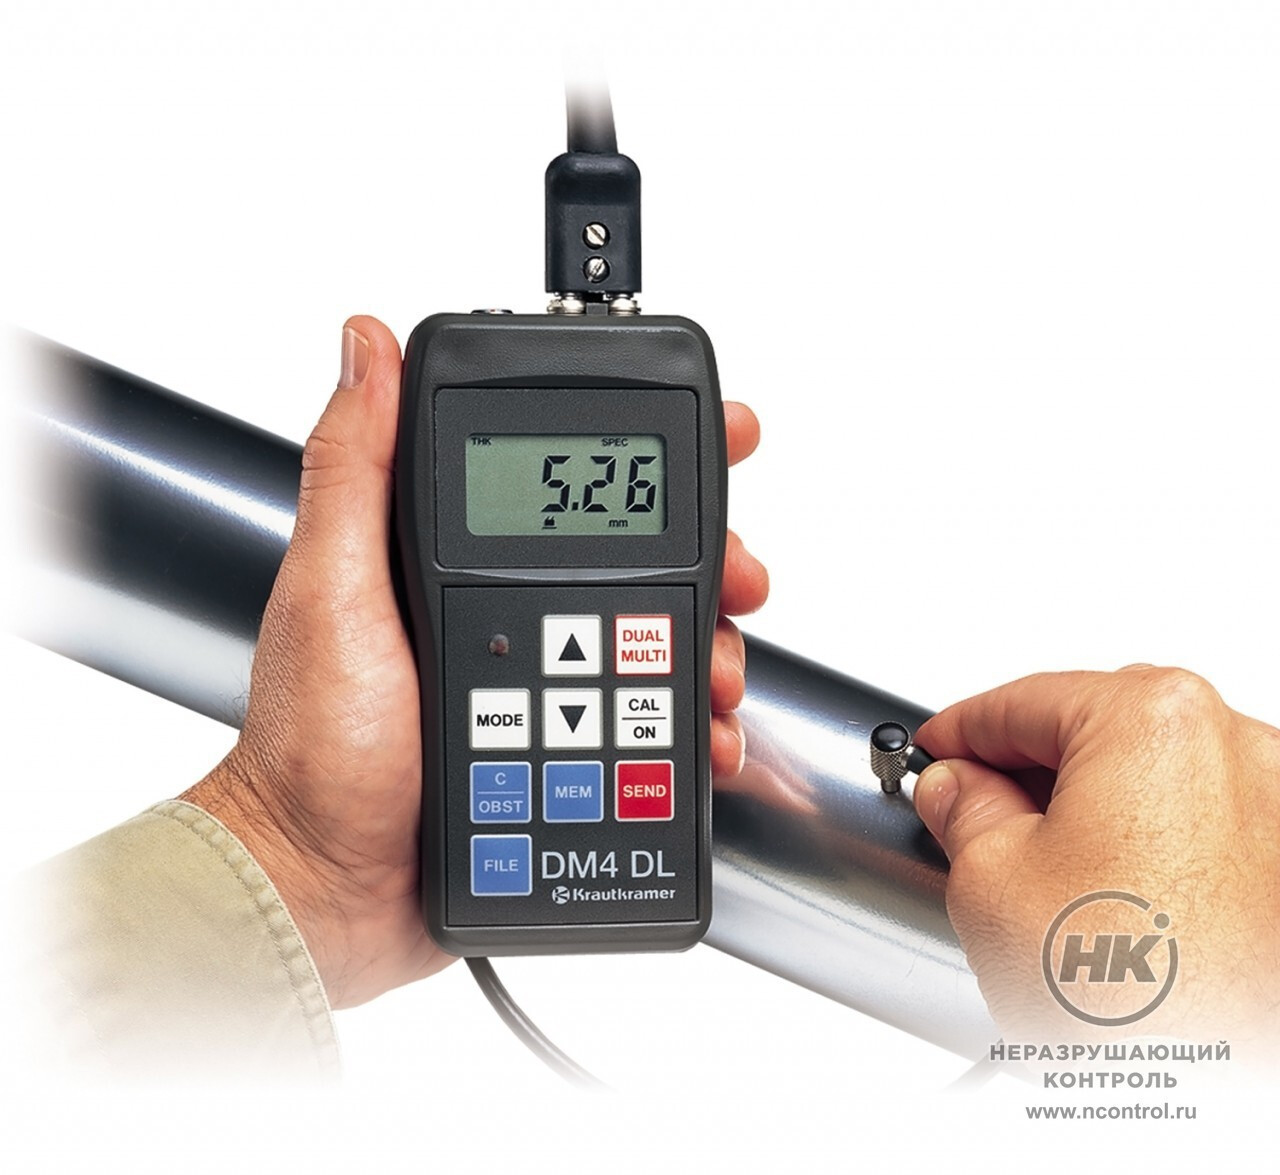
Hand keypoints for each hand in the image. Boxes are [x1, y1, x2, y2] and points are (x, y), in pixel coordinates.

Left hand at [184, 315, 768, 1008]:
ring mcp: (545, 687)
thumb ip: (354, 469)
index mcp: (458, 562)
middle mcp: (512, 615)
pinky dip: (693, 731)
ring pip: (661, 645)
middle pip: (641, 562)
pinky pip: (653, 731)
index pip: (563, 483)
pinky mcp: (568, 753)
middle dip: (711, 559)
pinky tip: (702, 739)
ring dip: (713, 649)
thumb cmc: (314, 749)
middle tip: (741, 576)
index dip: (644, 451)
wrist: (326, 889)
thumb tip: (365, 346)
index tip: (715, 433)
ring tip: (717, 675)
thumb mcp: (330, 589)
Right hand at [913, 667, 1279, 1049]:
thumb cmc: (1136, 1003)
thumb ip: (964, 809)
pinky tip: (1110, 894)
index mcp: (1152, 720)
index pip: (1023, 701)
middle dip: (1030, 764)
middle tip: (976, 810)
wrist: (1217, 1090)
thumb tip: (959, 788)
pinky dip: (1152, 838)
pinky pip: (1203, 819)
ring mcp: (1277, 807)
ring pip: (1154, 771)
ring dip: (1095, 802)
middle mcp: (1234, 746)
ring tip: (1046, 870)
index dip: (961, 730)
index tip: (938, 750)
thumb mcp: (992, 881)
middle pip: (1096, 726)